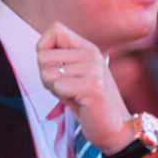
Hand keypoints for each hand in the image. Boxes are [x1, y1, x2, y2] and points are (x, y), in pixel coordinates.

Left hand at [37, 22, 133, 153]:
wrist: (117, 127)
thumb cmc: (91, 103)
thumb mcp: (77, 74)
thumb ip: (62, 59)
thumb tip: (40, 52)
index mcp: (88, 47)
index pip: (55, 29)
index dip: (44, 48)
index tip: (55, 67)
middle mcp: (92, 54)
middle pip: (43, 56)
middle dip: (47, 77)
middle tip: (67, 88)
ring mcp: (93, 70)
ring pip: (47, 74)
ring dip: (55, 90)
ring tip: (74, 95)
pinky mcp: (92, 87)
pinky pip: (58, 87)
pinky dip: (63, 99)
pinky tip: (79, 102)